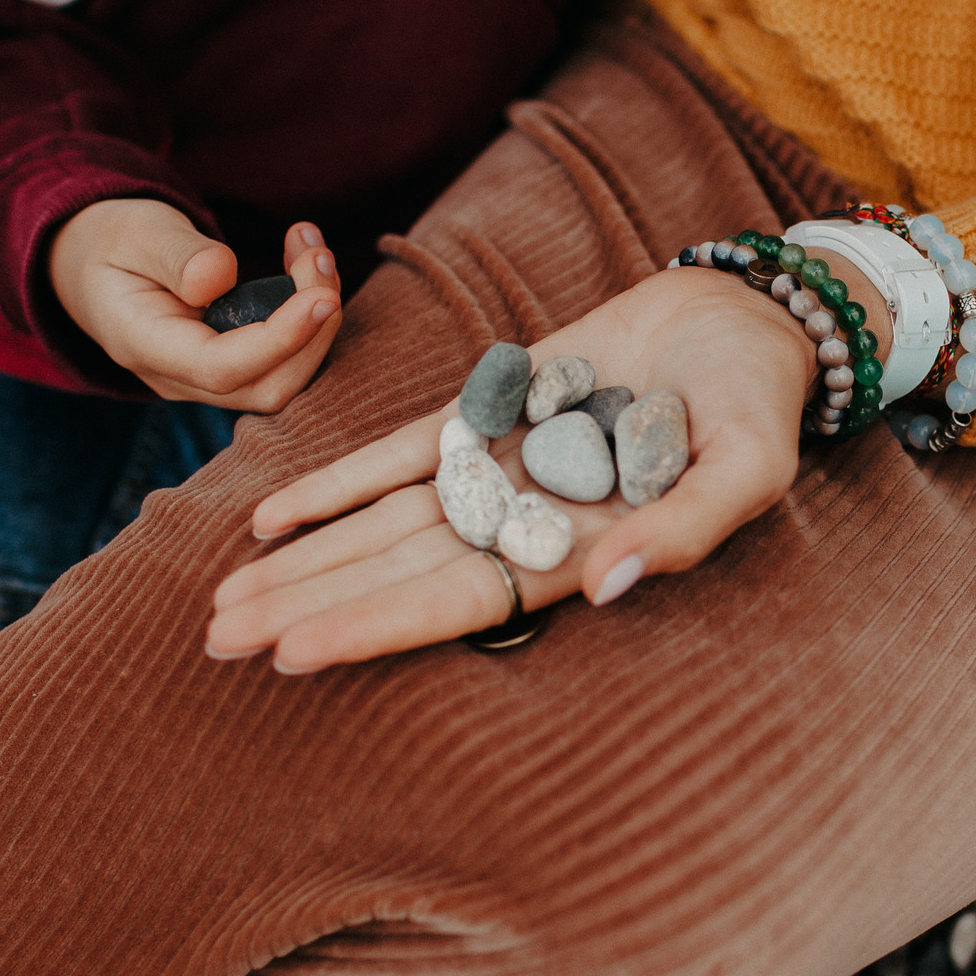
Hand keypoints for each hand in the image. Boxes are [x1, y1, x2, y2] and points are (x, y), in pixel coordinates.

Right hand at [48, 199, 341, 410]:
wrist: (93, 265)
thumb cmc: (114, 243)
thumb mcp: (136, 232)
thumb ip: (176, 254)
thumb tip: (220, 275)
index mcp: (142, 346)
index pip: (221, 368)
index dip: (279, 340)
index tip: (322, 297)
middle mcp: (178, 378)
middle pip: (266, 387)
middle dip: (311, 328)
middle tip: (318, 255)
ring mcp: (206, 381)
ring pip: (284, 377)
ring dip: (317, 318)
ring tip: (312, 250)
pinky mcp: (233, 368)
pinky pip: (285, 360)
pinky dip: (309, 315)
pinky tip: (304, 262)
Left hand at [204, 263, 831, 671]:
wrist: (747, 322)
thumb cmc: (761, 406)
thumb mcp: (749, 469)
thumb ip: (685, 530)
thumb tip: (608, 585)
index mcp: (585, 550)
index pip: (463, 601)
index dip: (376, 626)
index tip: (293, 653)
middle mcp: (529, 522)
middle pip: (398, 573)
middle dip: (309, 605)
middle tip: (213, 641)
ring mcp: (502, 469)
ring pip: (383, 524)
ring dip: (305, 560)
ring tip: (220, 600)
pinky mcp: (489, 413)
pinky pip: (397, 454)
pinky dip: (335, 483)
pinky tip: (267, 516)